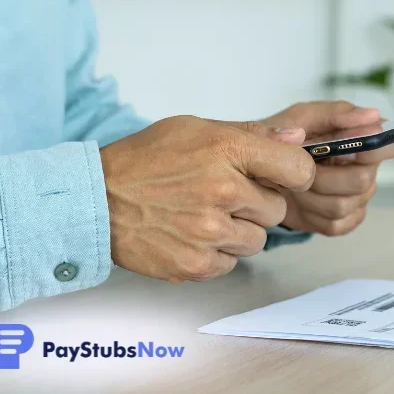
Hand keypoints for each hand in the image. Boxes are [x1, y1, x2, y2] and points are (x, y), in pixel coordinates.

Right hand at [100, 116, 314, 282]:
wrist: (95, 199)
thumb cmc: (146, 160)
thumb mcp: (196, 128)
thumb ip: (251, 134)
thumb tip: (298, 138)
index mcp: (228, 150)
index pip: (299, 169)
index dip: (294, 174)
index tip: (280, 176)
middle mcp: (223, 191)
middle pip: (278, 208)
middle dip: (258, 203)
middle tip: (225, 196)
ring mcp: (210, 231)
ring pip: (258, 240)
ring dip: (239, 231)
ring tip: (205, 215)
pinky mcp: (197, 264)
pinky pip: (232, 263)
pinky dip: (217, 253)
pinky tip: (192, 235)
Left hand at [262, 101, 393, 235]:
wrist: (259, 171)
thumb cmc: (285, 140)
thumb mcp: (302, 117)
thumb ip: (336, 113)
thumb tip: (373, 116)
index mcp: (363, 140)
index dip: (383, 147)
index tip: (357, 147)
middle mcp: (366, 170)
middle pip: (363, 179)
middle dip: (326, 175)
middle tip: (302, 167)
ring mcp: (356, 199)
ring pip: (344, 204)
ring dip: (311, 195)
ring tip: (294, 184)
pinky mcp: (342, 222)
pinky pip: (335, 224)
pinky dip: (311, 214)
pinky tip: (301, 201)